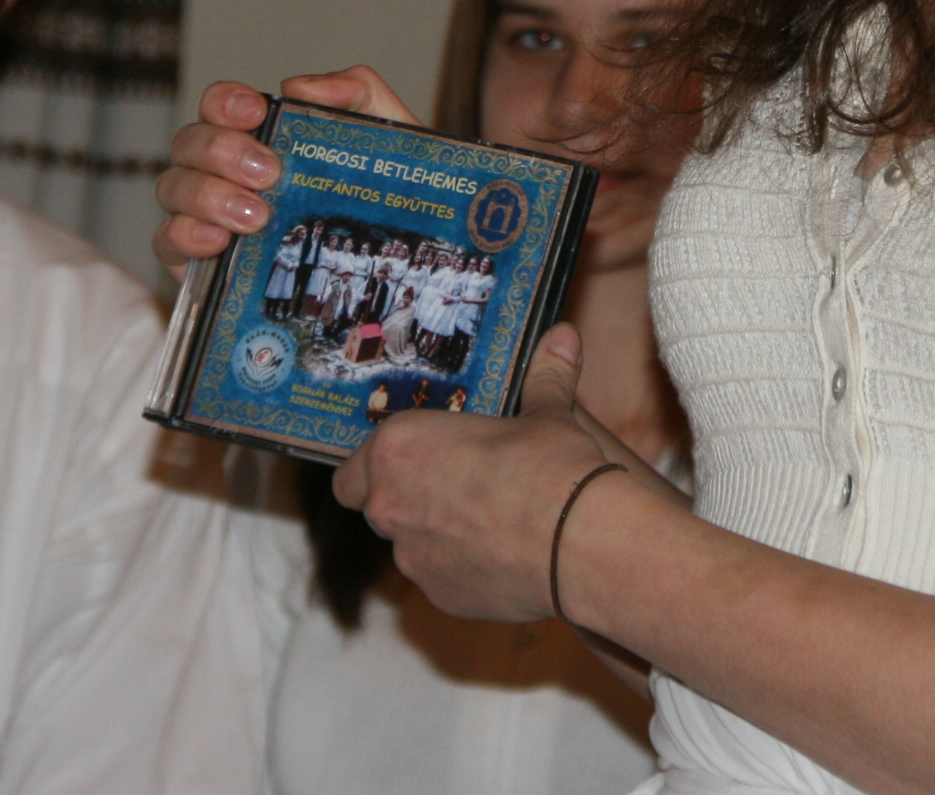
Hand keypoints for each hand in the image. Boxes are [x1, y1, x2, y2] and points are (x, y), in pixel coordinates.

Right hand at [151, 66, 419, 270]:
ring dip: (209, 195)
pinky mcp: (197, 261)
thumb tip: (300, 86)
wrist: (396, 266)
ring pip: (172, 187)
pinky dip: (187, 235)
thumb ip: (357, 93)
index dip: (226, 101)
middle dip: (222, 150)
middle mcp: (222, 170)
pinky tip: (220, 241)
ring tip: (257, 217)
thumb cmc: (378, 199)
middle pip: (189, 141)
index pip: (220, 104)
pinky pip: (167, 239)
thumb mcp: (386, 139)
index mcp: (260, 136)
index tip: (256, 112)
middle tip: (268, 173)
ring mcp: (204, 213)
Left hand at [335, 326, 620, 622]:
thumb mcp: (548, 414)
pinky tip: (504, 555)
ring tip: (489, 522)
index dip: (380, 466)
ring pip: (409, 546)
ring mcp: (412, 558)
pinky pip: (441, 578)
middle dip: (406, 499)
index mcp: (399, 449)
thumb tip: (563, 337)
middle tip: (454, 485)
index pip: (353, 467)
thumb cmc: (551, 469)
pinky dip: (462, 569)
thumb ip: (545, 377)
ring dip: (435, 535)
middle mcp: (391, 505)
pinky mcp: (440, 597)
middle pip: (373, 507)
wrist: (580, 544)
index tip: (416, 459)